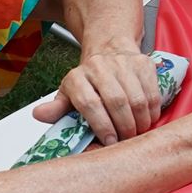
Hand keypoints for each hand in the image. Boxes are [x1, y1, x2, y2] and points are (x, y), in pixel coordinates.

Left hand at [30, 47, 164, 144]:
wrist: (110, 51)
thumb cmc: (89, 81)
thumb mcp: (69, 94)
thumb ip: (57, 108)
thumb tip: (39, 115)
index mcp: (77, 77)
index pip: (89, 103)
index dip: (101, 126)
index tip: (109, 141)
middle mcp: (98, 66)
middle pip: (116, 101)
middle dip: (124, 127)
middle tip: (126, 140)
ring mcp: (123, 63)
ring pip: (136, 99)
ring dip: (140, 121)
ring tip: (137, 132)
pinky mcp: (143, 64)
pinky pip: (152, 92)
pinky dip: (152, 111)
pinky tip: (147, 119)